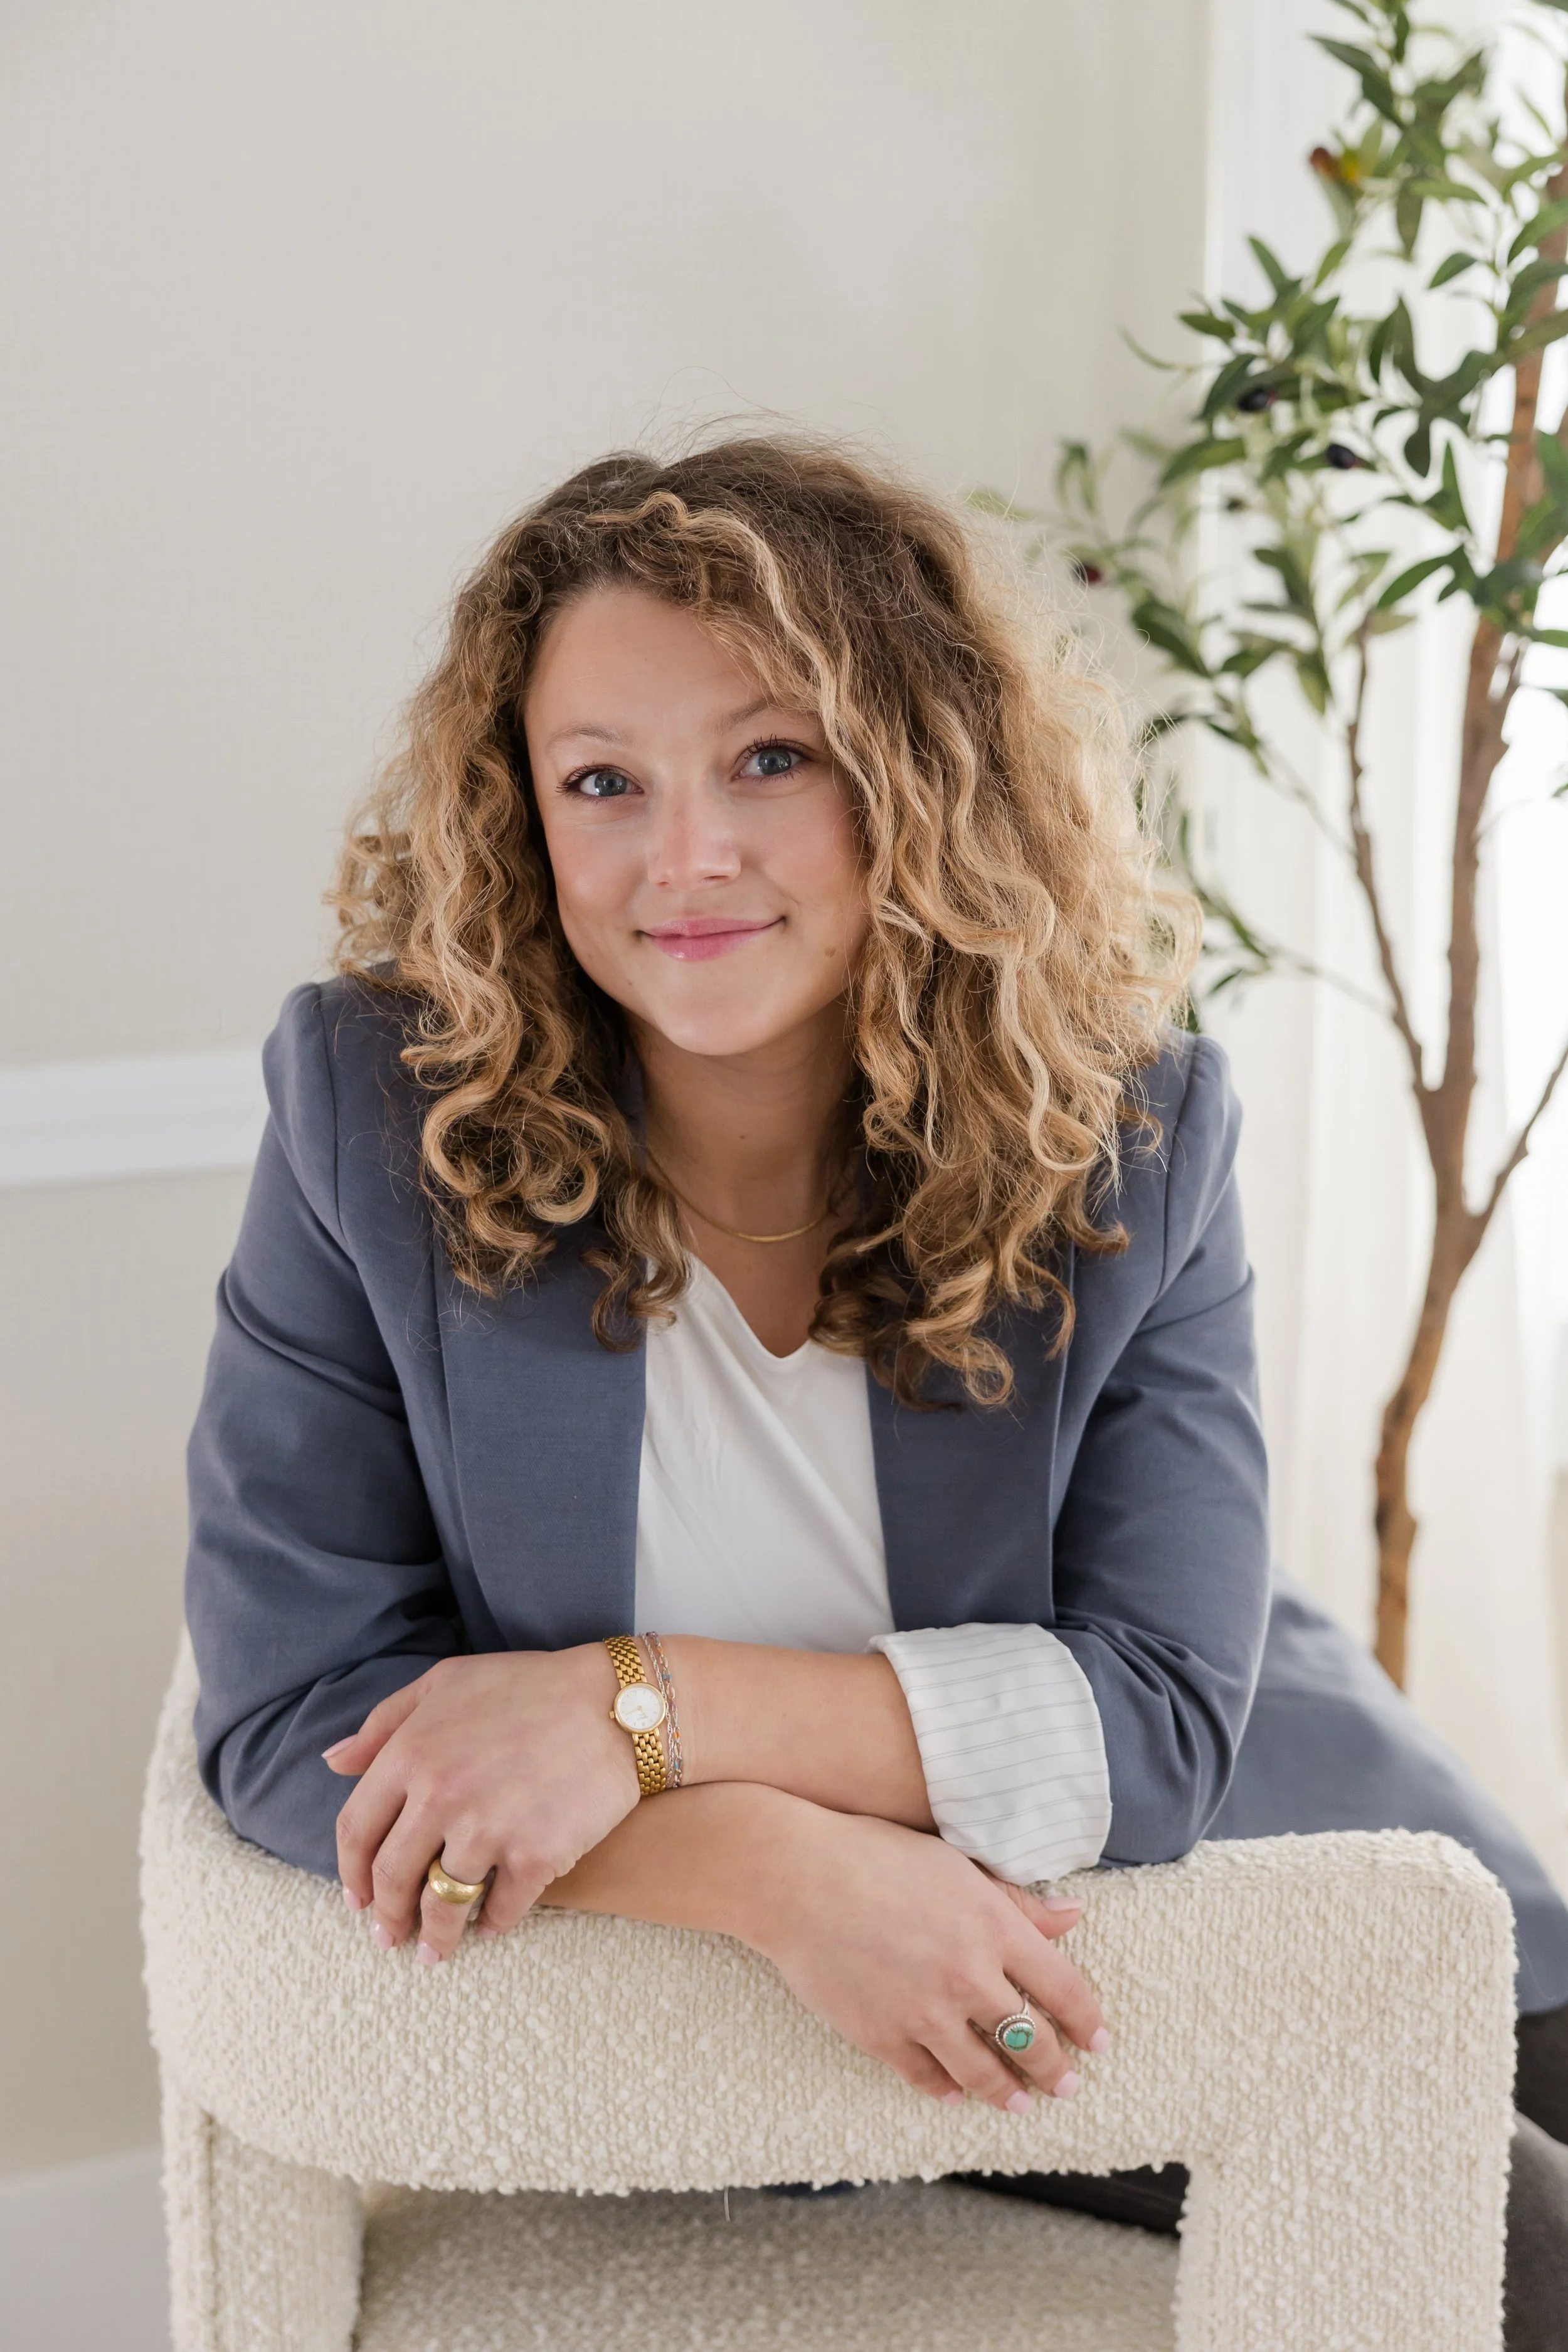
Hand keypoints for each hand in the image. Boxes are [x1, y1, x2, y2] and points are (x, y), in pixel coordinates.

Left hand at [324, 1647, 638, 1961]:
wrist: (615, 1703)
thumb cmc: (527, 1687)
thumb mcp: (445, 1683)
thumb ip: (383, 1723)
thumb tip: (333, 1761)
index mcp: (412, 1754)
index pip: (356, 1832)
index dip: (350, 1874)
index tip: (357, 1899)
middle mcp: (441, 1796)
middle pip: (393, 1878)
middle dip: (386, 1917)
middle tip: (389, 1937)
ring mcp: (489, 1829)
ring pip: (443, 1905)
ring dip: (434, 1938)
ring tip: (434, 1953)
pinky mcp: (536, 1855)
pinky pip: (502, 1910)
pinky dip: (491, 1926)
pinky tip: (488, 1928)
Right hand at [742, 1798, 1107, 2110]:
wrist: (795, 1876)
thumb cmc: (875, 1853)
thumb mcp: (956, 1865)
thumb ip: (1016, 1900)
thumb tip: (1073, 1915)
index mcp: (994, 1927)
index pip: (1063, 1989)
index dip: (1087, 2022)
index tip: (1099, 2042)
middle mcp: (968, 1976)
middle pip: (1030, 2040)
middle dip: (1055, 2069)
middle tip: (1067, 2085)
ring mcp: (924, 2013)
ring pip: (983, 2071)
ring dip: (1008, 2093)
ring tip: (1021, 2104)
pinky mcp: (881, 2036)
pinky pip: (926, 2077)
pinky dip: (947, 2089)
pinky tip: (956, 2094)